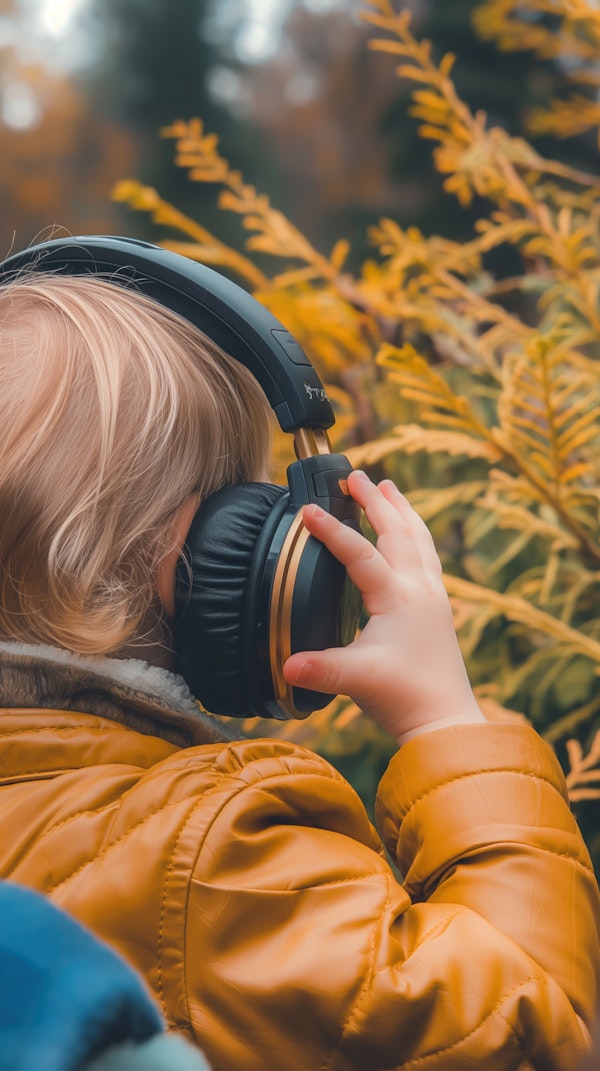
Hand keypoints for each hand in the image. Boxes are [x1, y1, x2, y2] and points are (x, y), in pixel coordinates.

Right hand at [283, 470, 484, 744]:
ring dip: (402, 511)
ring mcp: (434, 597)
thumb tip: (284, 665)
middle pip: (398, 532)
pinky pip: (428, 557)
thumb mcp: (355, 679)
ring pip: (420, 540)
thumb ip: (319, 668)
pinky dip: (416, 535)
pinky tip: (411, 537)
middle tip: (356, 476)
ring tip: (390, 488)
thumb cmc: (403, 697)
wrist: (445, 720)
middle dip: (376, 501)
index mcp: (398, 598)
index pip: (361, 554)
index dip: (332, 531)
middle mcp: (420, 589)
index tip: (307, 508)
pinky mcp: (439, 610)